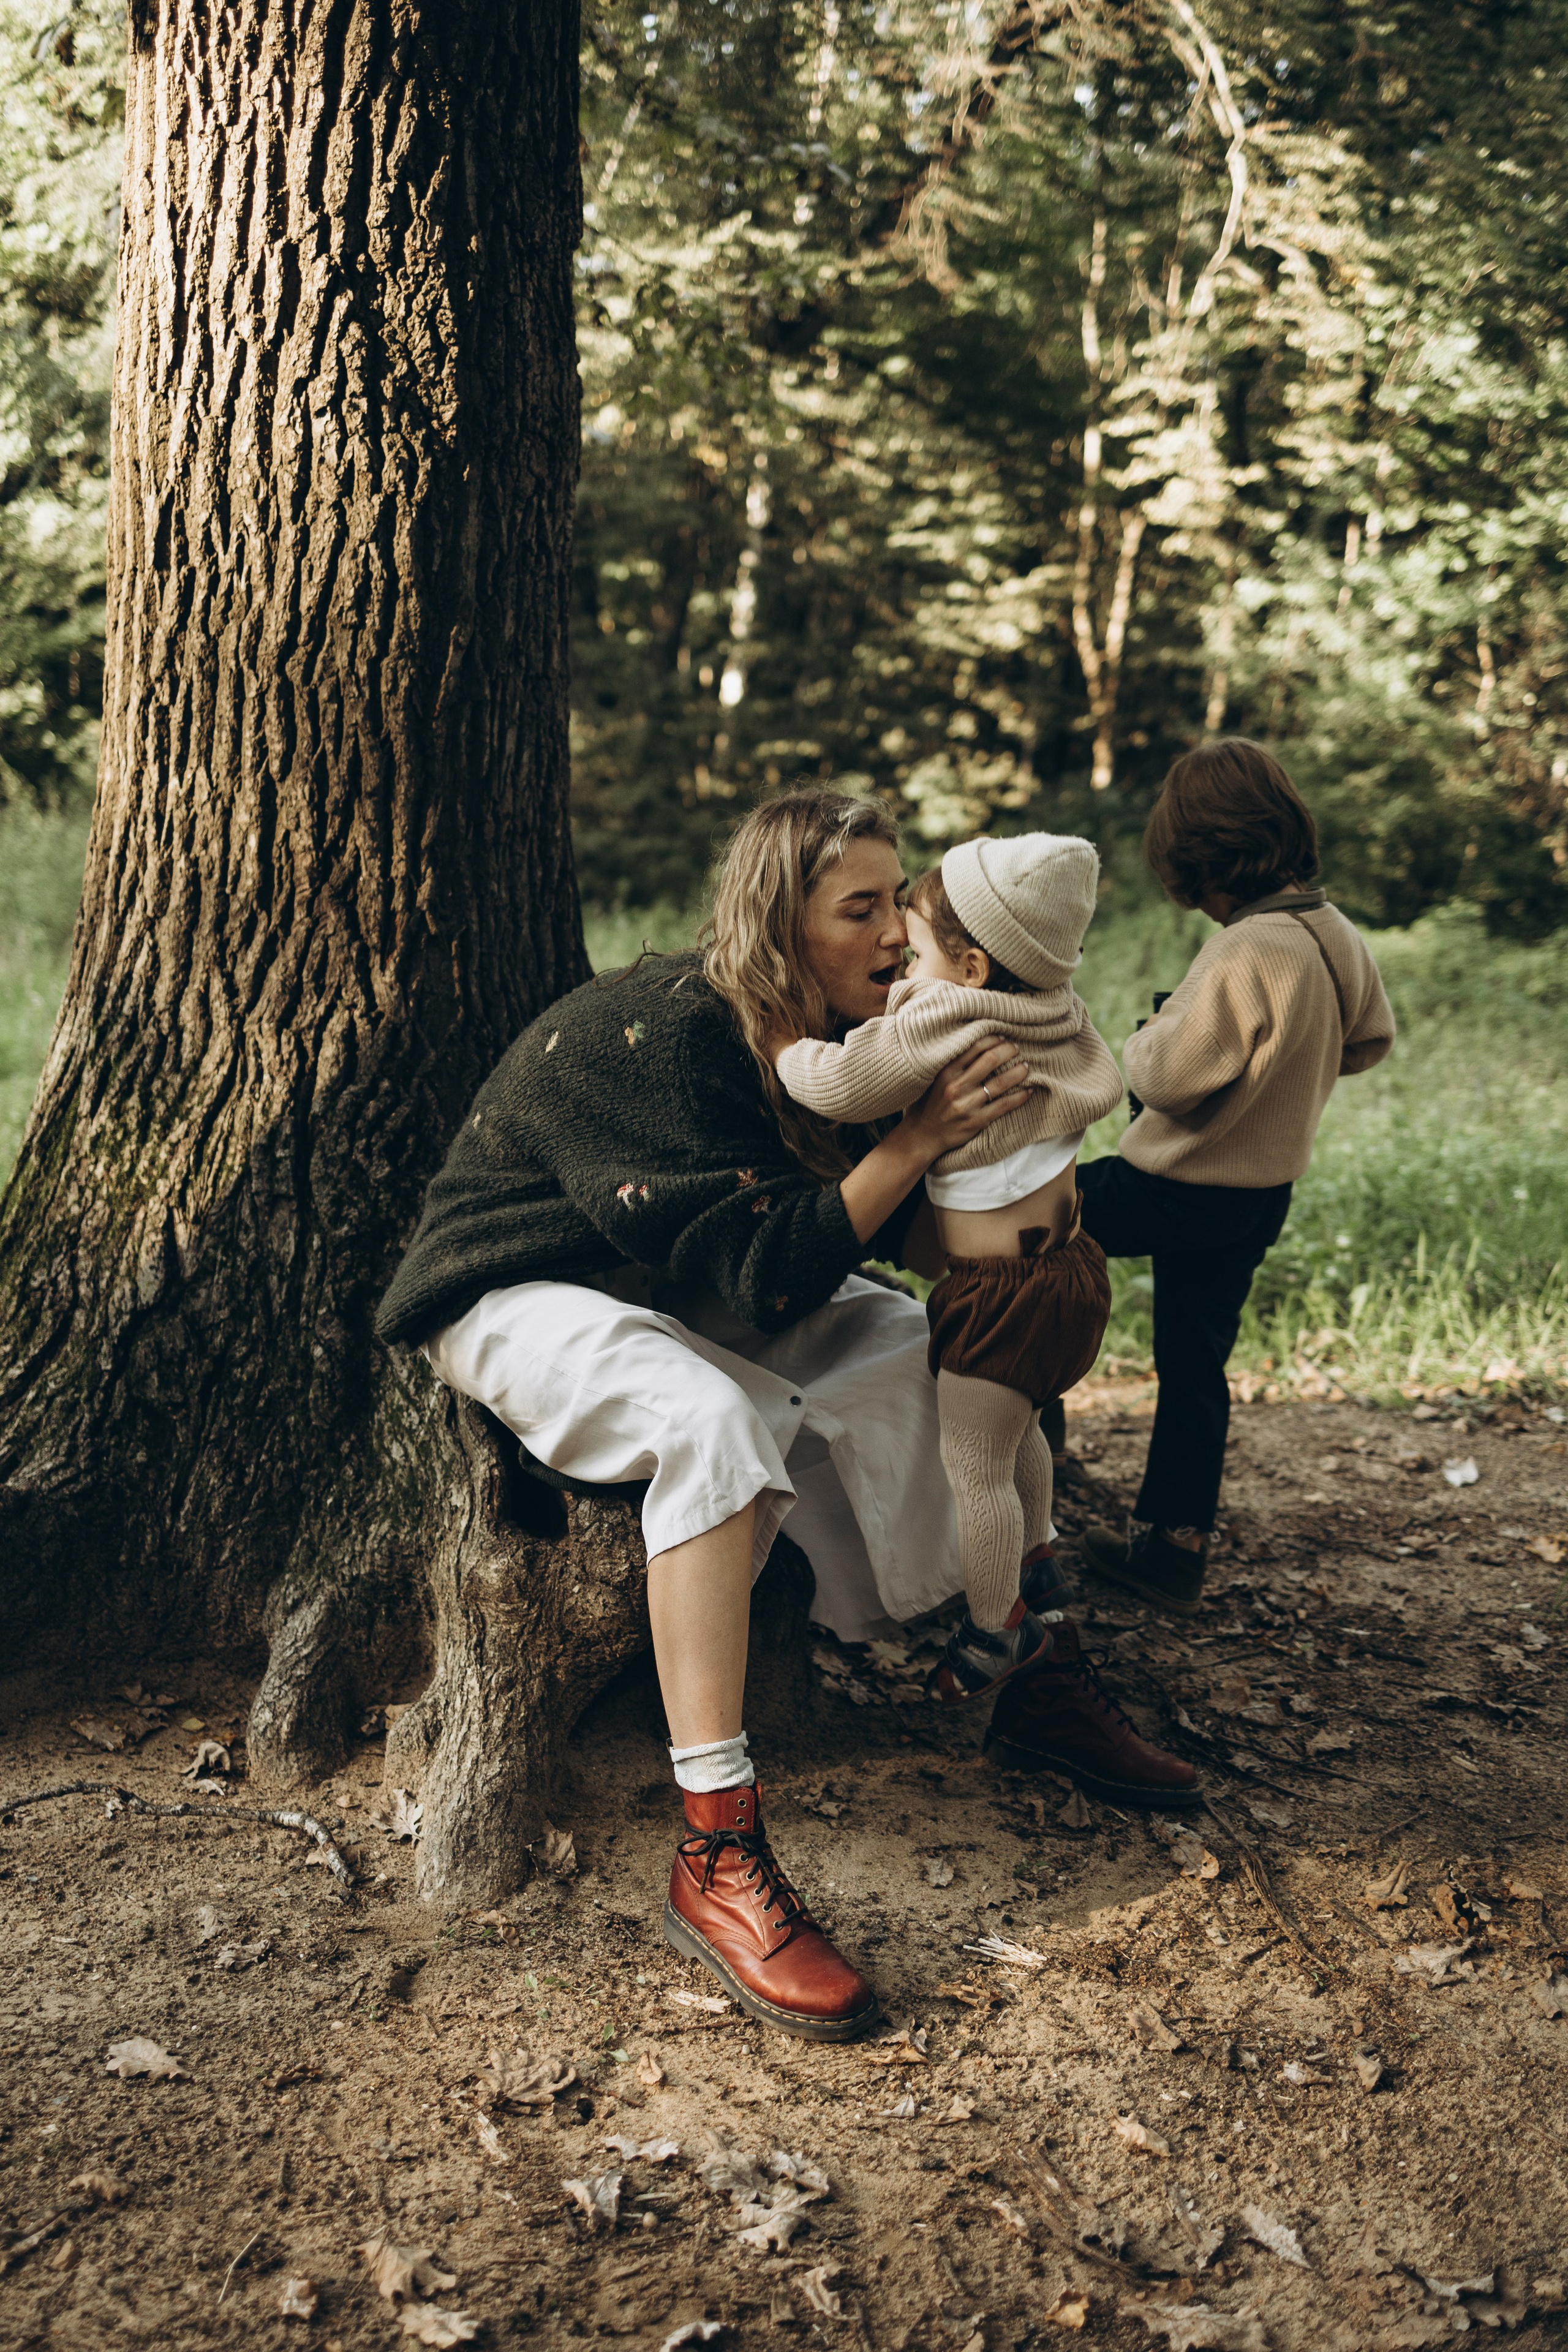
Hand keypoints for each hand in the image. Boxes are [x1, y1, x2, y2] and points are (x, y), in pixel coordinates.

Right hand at [898, 1038, 1029, 1166]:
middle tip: (1017, 1048)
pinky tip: (1029, 1090)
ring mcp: (967, 1105)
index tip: (1003, 1037)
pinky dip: (1020, 1097)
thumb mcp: (935, 1079)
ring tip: (1026, 1066)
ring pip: (1001, 1083)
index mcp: (946, 1072)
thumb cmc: (930, 1104)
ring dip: (1018, 1072)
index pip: (974, 1047)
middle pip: (990, 1060)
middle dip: (1008, 1051)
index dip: (993, 1039)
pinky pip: (1004, 1105)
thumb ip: (953, 1064)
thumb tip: (979, 1046)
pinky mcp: (977, 1121)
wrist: (922, 1136)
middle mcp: (957, 1086)